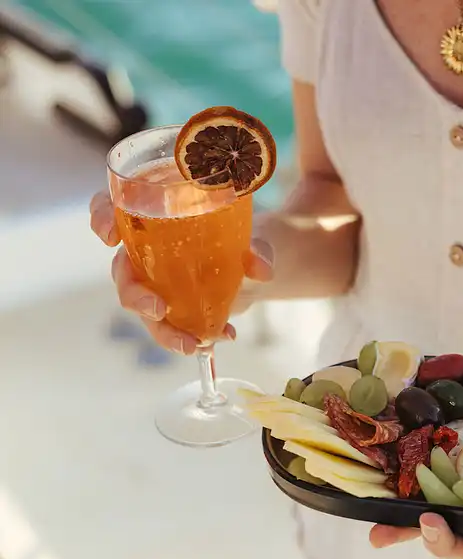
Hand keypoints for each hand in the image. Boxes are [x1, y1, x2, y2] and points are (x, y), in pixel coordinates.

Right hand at [90, 191, 274, 353]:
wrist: (253, 266)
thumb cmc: (240, 241)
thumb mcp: (255, 242)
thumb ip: (259, 251)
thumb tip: (261, 268)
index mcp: (152, 221)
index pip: (112, 209)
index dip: (100, 218)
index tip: (110, 236)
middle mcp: (145, 254)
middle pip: (122, 274)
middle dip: (135, 295)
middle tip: (159, 310)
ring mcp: (155, 284)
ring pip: (144, 311)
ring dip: (164, 332)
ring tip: (194, 345)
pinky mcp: (171, 309)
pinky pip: (170, 328)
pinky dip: (192, 337)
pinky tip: (223, 336)